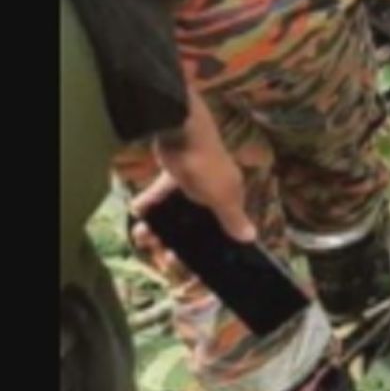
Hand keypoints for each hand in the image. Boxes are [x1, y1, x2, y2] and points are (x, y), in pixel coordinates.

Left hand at [145, 92, 255, 242]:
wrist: (181, 130)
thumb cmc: (206, 165)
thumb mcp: (222, 195)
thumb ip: (233, 217)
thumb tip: (252, 237)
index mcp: (230, 195)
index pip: (223, 226)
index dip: (207, 246)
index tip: (184, 260)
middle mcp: (214, 189)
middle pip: (196, 221)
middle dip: (176, 238)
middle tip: (158, 252)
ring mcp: (194, 180)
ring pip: (177, 210)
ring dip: (159, 223)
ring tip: (141, 234)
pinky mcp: (174, 170)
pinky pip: (162, 193)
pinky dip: (149, 201)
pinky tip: (137, 209)